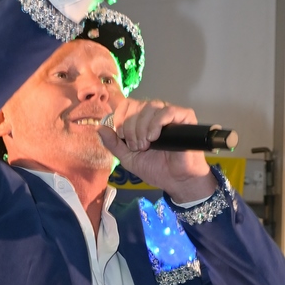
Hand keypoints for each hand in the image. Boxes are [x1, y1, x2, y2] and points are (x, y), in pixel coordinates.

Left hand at [96, 99, 215, 199]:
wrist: (176, 181)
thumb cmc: (155, 169)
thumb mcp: (128, 158)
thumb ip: (114, 144)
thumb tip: (99, 127)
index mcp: (142, 120)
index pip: (127, 104)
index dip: (120, 117)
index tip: (121, 136)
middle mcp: (155, 113)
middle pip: (137, 105)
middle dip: (131, 127)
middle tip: (137, 147)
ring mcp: (170, 114)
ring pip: (151, 106)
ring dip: (142, 127)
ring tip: (146, 145)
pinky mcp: (185, 117)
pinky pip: (168, 111)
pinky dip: (157, 123)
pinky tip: (154, 137)